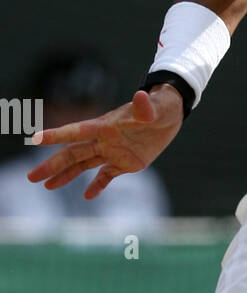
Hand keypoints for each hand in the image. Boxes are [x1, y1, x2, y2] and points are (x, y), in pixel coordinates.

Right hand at [26, 85, 183, 199]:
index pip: (77, 131)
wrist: (169, 116)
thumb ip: (145, 107)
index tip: (36, 139)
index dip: (57, 135)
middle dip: (51, 165)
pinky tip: (87, 196)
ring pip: (82, 165)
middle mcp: (103, 140)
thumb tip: (141, 95)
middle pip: (72, 153)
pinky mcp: (124, 162)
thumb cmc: (160, 107)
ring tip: (46, 185)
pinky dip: (97, 185)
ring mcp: (112, 152)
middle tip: (31, 176)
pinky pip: (106, 176)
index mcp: (106, 126)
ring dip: (65, 176)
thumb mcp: (155, 108)